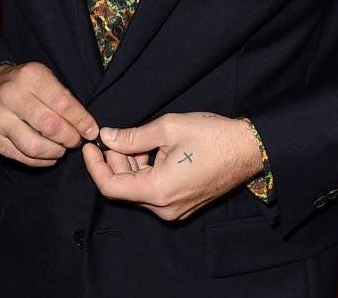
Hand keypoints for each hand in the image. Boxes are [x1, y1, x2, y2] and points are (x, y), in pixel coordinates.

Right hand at [0, 62, 98, 168]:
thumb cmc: (22, 84)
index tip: (92, 131)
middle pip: (50, 126)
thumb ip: (64, 98)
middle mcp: (11, 96)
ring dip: (56, 152)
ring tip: (62, 149)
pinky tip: (49, 156)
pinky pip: (22, 157)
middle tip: (77, 141)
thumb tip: (87, 126)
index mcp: (29, 76)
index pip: (62, 102)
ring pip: (35, 146)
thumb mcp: (43, 78)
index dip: (81, 120)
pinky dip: (41, 161)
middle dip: (70, 138)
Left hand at [82, 112, 262, 219]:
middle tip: (116, 135)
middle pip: (124, 188)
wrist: (248, 150)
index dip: (95, 166)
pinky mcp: (183, 205)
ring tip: (139, 140)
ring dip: (131, 166)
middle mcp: (164, 208)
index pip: (111, 187)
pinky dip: (146, 172)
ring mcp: (175, 210)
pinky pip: (154, 192)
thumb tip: (107, 137)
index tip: (89, 146)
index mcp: (158, 190)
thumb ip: (133, 136)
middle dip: (115, 161)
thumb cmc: (212, 136)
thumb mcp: (168, 127)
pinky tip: (152, 151)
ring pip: (139, 190)